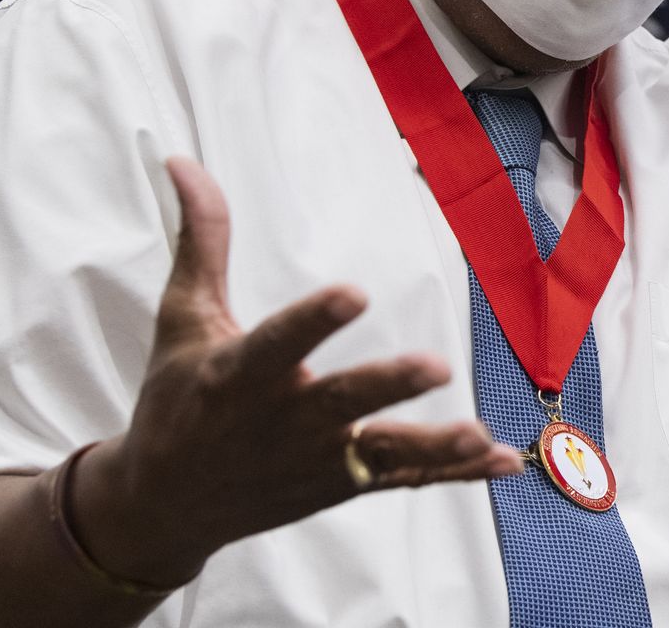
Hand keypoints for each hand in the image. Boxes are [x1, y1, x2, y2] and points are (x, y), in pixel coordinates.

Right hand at [73, 157, 522, 584]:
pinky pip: (404, 481)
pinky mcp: (339, 485)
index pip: (278, 342)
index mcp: (237, 376)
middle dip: (387, 385)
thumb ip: (202, 240)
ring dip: (432, 445)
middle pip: (341, 402)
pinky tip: (504, 460)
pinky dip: (453, 474)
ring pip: (381, 454)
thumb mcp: (182, 318)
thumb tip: (184, 161)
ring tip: (477, 433)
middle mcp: (280, 422)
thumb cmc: (176, 399)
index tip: (353, 291)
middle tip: (435, 365)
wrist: (164, 506)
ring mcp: (315, 460)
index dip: (314, 320)